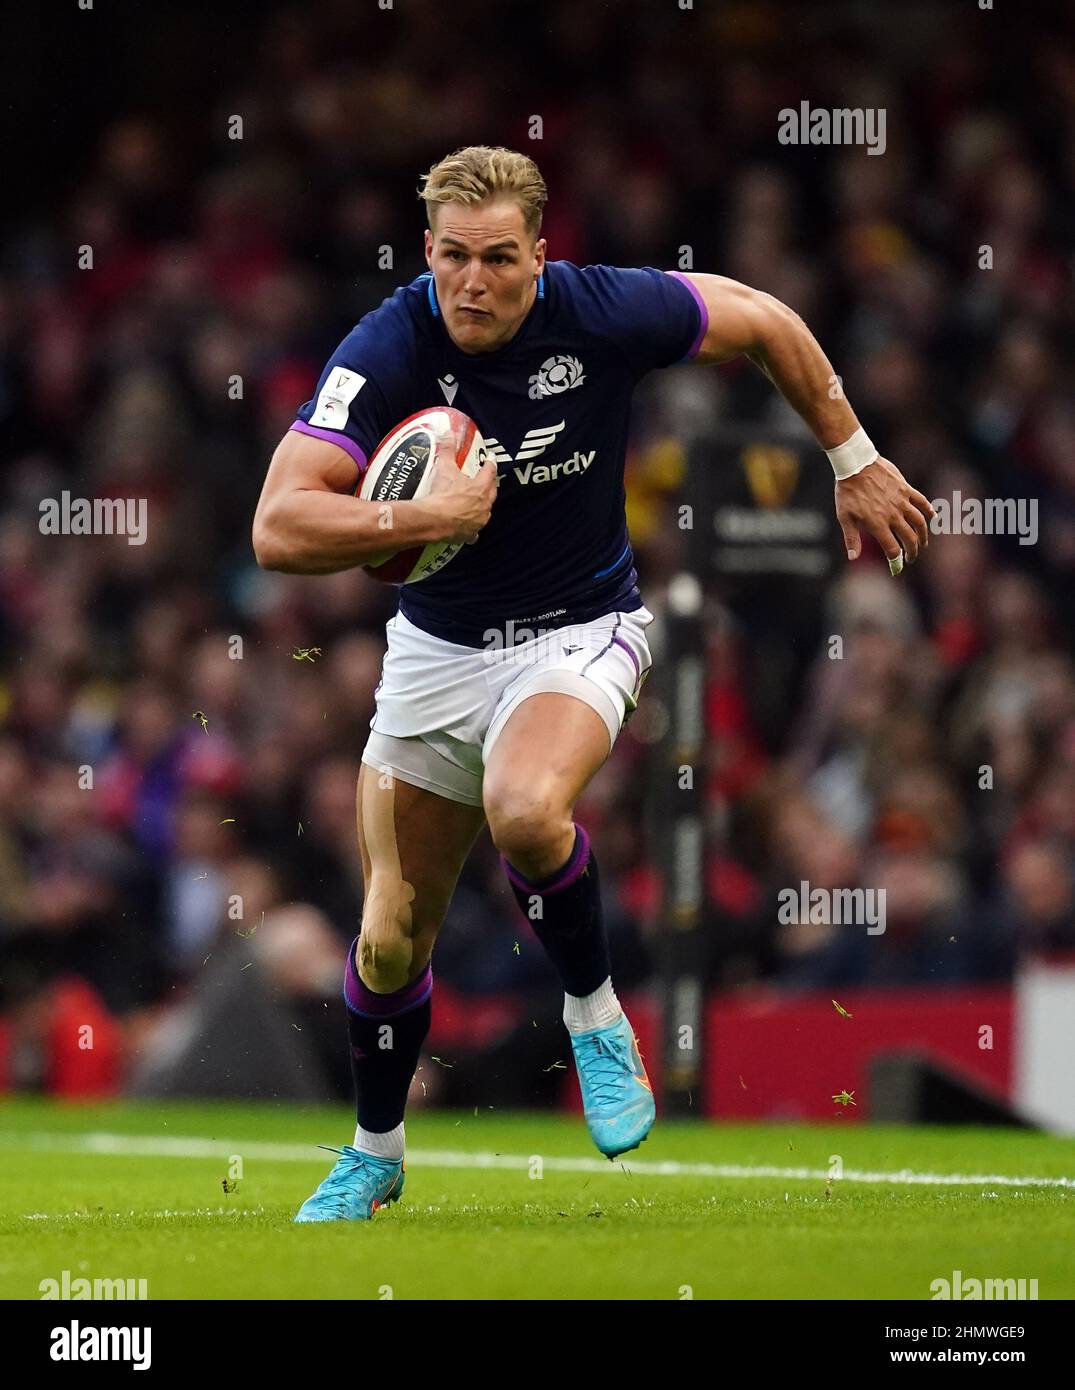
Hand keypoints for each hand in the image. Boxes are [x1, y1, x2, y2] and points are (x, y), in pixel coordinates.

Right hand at [426, 443, 498, 543]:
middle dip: (489, 485)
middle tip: (486, 480)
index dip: (490, 463)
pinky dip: (471, 530)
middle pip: (491, 493)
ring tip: (477, 503)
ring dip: (482, 507)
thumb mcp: (444, 467)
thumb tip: (448, 433)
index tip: (491, 458)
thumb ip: (448, 449)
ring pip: (485, 512)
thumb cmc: (442, 494)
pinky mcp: (469, 534)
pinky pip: (473, 533)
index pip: (490, 471)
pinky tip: (468, 530)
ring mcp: (478, 521)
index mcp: (481, 488)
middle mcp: (484, 505)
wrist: (434, 520)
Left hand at [835, 456, 933, 574]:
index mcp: (878, 524)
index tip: (897, 568)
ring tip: (922, 543)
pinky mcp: (906, 489)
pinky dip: (929, 510)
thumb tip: (853, 558)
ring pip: (919, 522)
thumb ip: (851, 538)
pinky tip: (933, 517)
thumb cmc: (847, 492)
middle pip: (909, 539)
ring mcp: (901, 502)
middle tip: (911, 558)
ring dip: (923, 535)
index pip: (892, 549)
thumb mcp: (844, 517)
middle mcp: (893, 515)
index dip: (896, 562)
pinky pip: (922, 501)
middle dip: (912, 552)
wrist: (856, 464)